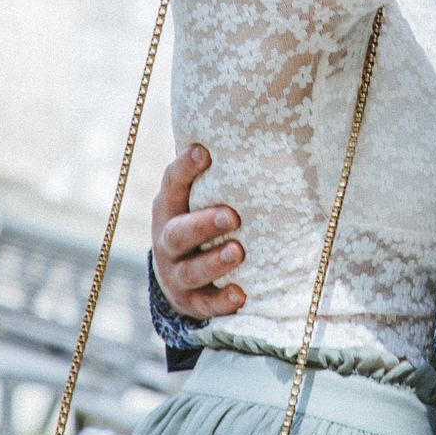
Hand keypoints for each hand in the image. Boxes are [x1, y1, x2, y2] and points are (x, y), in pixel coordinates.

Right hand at [151, 144, 246, 318]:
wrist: (181, 277)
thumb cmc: (202, 222)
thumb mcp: (201, 198)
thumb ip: (222, 174)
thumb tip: (267, 130)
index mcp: (170, 208)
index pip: (172, 185)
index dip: (185, 169)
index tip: (203, 153)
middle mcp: (168, 241)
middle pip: (178, 233)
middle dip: (204, 224)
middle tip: (232, 215)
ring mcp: (177, 273)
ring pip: (190, 270)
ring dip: (214, 262)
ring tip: (238, 252)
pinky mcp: (191, 302)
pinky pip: (205, 304)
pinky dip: (221, 300)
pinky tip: (240, 294)